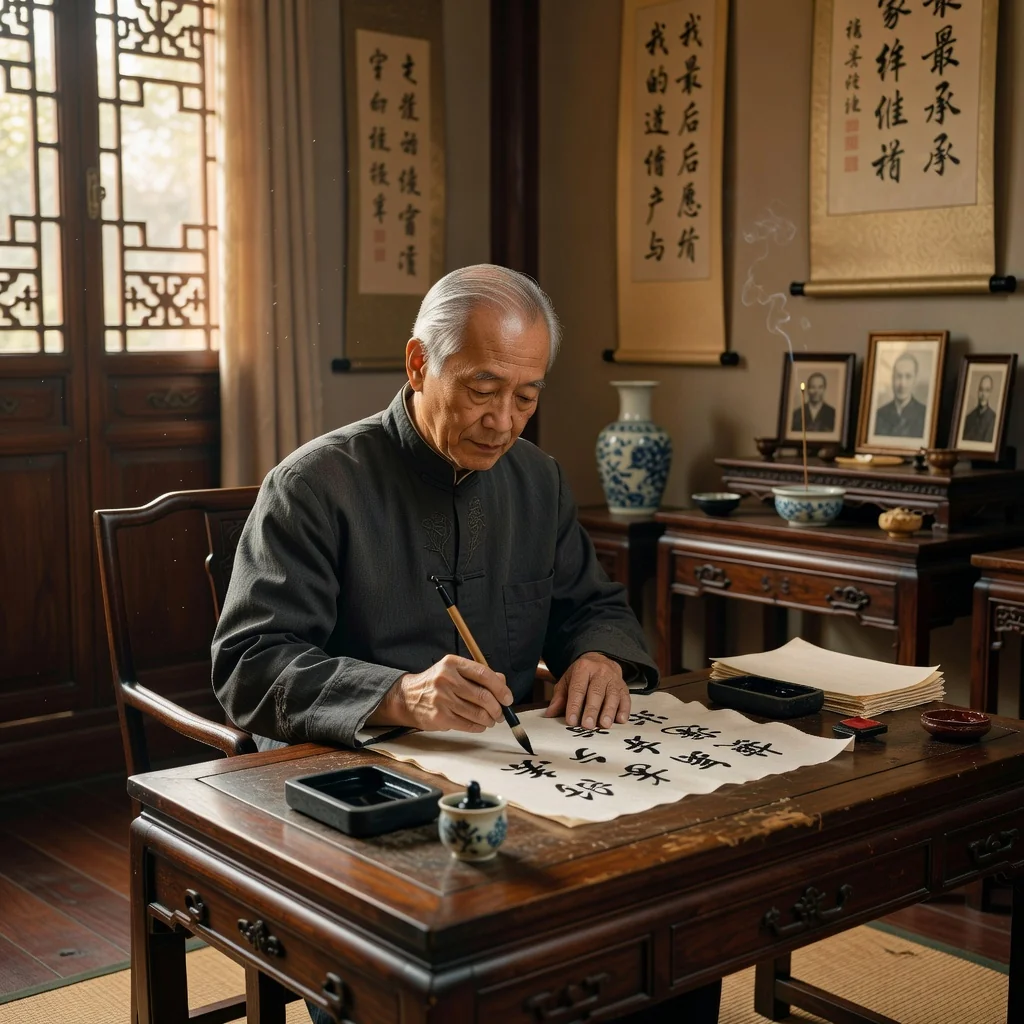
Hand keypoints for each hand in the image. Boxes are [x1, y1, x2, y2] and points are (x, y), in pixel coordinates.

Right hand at [369, 655, 512, 731]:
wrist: (408, 698)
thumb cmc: (436, 683)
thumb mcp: (454, 671)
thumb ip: (478, 674)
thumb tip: (502, 683)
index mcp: (452, 663)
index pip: (484, 674)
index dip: (500, 688)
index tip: (508, 698)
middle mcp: (447, 679)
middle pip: (483, 696)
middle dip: (498, 708)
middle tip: (501, 713)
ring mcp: (442, 699)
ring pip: (478, 713)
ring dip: (490, 719)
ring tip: (491, 719)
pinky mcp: (440, 717)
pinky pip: (468, 725)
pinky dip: (479, 726)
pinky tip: (479, 724)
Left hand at [542, 652, 630, 729]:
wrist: (600, 660)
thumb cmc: (581, 675)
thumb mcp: (567, 681)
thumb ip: (560, 697)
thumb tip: (550, 713)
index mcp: (583, 668)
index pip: (578, 688)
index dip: (574, 705)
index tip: (571, 720)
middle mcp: (600, 671)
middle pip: (596, 692)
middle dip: (592, 709)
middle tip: (587, 725)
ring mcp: (614, 678)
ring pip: (612, 695)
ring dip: (609, 711)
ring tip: (604, 724)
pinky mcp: (624, 686)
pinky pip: (626, 698)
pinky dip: (624, 709)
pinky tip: (621, 719)